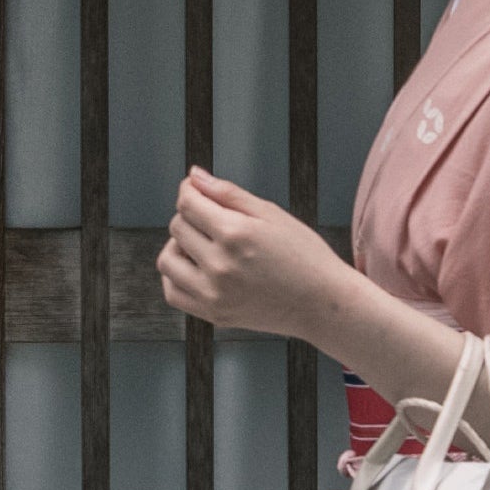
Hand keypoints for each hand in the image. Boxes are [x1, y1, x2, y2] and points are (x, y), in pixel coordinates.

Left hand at [158, 169, 344, 340]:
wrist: (322, 303)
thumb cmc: (304, 255)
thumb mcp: (271, 214)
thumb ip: (228, 193)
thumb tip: (194, 176)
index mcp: (235, 234)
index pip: (187, 203)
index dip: (189, 191)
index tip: (197, 191)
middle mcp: (220, 265)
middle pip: (177, 227)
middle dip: (190, 216)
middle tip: (213, 219)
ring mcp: (214, 293)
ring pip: (167, 259)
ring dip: (178, 246)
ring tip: (203, 245)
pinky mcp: (213, 314)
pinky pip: (173, 292)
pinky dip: (177, 276)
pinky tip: (197, 267)